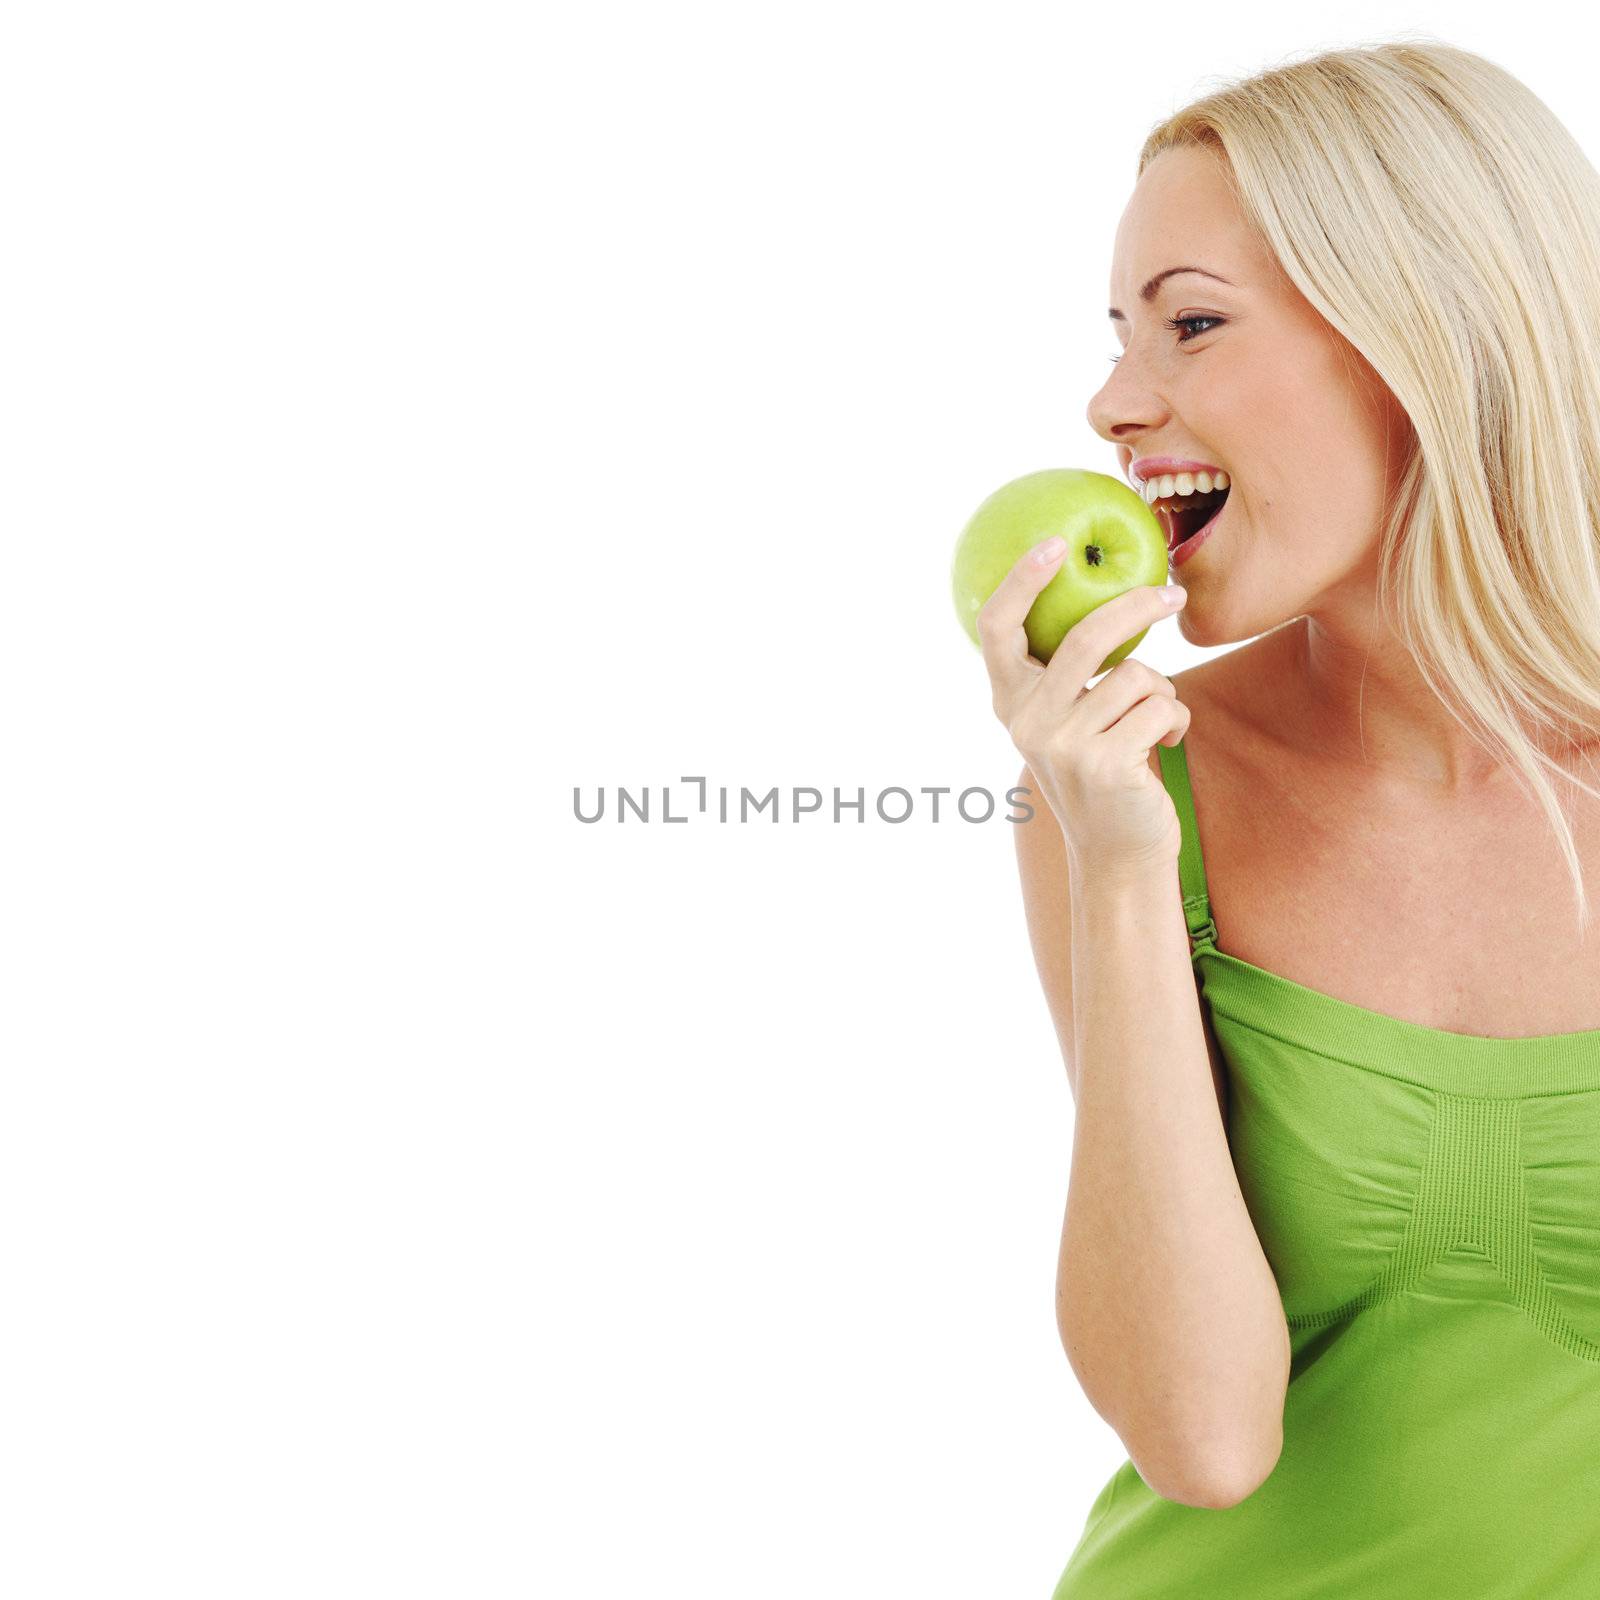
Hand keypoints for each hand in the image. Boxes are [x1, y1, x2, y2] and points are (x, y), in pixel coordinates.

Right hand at [978, 540, 1190, 874]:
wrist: (1118, 852)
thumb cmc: (1103, 772)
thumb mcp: (1070, 722)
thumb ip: (1067, 676)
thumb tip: (1107, 596)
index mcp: (1011, 703)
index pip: (996, 628)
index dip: (1019, 580)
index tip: (1053, 544)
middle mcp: (1027, 721)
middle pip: (1083, 637)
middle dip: (1137, 607)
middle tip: (1172, 595)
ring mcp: (1063, 745)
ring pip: (1136, 675)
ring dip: (1161, 693)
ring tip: (1154, 723)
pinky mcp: (1104, 763)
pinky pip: (1161, 706)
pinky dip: (1176, 720)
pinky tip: (1164, 745)